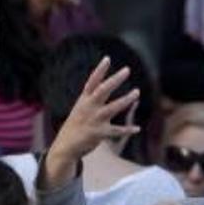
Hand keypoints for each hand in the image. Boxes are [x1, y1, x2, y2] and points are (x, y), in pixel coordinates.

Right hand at [43, 57, 139, 186]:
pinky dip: (127, 130)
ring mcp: (94, 120)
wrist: (65, 146)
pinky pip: (116, 130)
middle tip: (127, 69)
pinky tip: (137, 128)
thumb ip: (92, 97)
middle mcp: (88, 107)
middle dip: (115, 79)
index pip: (92, 82)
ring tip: (137, 92)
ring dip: (126, 99)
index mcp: (84, 100)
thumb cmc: (75, 125)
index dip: (99, 70)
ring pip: (113, 107)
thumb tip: (104, 85)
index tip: (107, 58)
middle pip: (103, 90)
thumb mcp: (80, 108)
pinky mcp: (98, 133)